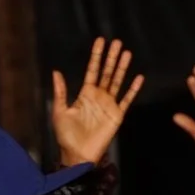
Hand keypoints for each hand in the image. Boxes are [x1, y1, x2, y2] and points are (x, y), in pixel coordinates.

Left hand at [51, 37, 143, 166]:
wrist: (77, 153)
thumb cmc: (66, 135)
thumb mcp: (59, 111)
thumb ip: (60, 92)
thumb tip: (56, 71)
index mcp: (85, 93)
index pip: (92, 70)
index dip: (97, 56)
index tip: (101, 41)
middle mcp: (99, 96)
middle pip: (107, 72)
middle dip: (112, 57)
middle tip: (118, 42)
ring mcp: (109, 104)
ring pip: (117, 81)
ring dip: (122, 68)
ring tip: (127, 53)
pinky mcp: (117, 115)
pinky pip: (127, 99)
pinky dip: (133, 89)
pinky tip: (138, 78)